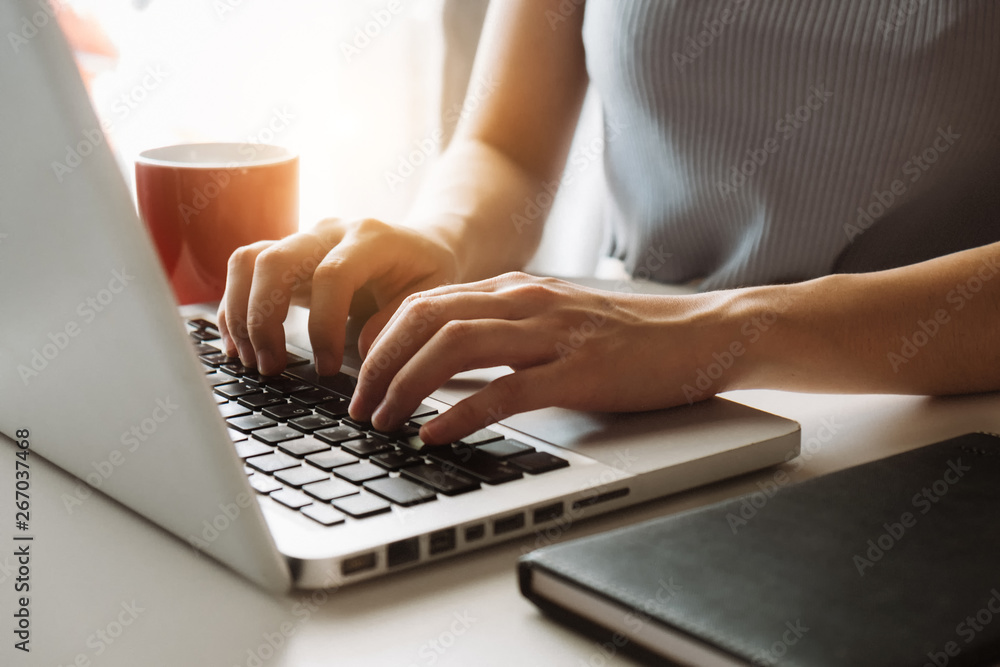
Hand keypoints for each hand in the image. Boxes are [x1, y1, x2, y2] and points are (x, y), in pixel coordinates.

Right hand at [217, 218, 458, 374]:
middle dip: (265, 319)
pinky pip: (244, 270)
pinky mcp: (285, 254)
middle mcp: (329, 231)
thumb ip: (399, 322)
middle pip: (275, 261)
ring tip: (251, 359)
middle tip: (272, 366)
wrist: (420, 242)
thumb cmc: (425, 271)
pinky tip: (240, 346)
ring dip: (240, 314)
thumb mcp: (431, 296)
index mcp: (371, 238)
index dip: (323, 325)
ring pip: (249, 261)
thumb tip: (360, 352)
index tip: (325, 367)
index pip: (332, 275)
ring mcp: (302, 239)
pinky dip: (234, 308)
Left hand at [349, 272, 748, 443]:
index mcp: (518, 290)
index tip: (363, 375)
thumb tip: (448, 361)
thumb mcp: (556, 321)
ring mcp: (552, 334)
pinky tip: (435, 433)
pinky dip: (460, 412)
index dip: (382, 339)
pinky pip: (505, 391)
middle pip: (426, 318)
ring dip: (406, 385)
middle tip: (359, 404)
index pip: (427, 303)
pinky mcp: (579, 372)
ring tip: (382, 420)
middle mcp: (527, 303)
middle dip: (379, 362)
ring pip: (454, 347)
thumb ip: (505, 331)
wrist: (704, 333)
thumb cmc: (630, 335)